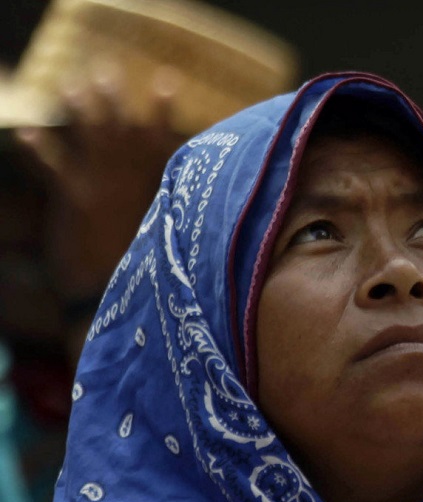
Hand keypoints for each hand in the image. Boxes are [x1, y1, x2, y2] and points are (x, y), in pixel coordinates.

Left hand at [14, 66, 185, 302]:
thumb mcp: (171, 238)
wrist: (121, 301)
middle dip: (114, 101)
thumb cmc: (152, 276)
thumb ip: (174, 210)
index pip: (161, 141)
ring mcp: (104, 190)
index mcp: (159, 189)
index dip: (162, 109)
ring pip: (92, 140)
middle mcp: (132, 183)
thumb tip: (189, 197)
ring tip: (70, 87)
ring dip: (81, 112)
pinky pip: (54, 169)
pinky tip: (26, 133)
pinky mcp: (76, 203)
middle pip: (123, 131)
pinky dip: (40, 151)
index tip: (166, 79)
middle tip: (106, 72)